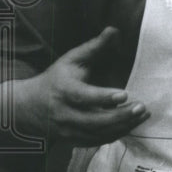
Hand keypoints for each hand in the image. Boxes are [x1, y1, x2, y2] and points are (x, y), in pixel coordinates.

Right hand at [0, 27, 149, 145]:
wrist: (29, 107)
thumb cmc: (57, 78)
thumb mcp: (71, 59)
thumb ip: (94, 46)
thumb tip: (114, 30)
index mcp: (64, 90)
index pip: (84, 97)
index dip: (104, 98)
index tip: (124, 95)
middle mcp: (65, 114)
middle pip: (94, 121)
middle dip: (121, 116)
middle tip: (142, 108)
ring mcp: (68, 130)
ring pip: (98, 134)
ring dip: (123, 127)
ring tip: (143, 115)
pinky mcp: (73, 141)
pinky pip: (97, 142)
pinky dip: (116, 135)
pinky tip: (132, 125)